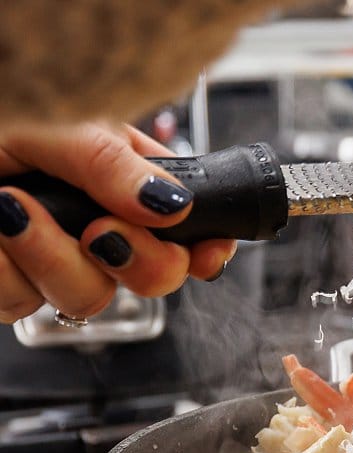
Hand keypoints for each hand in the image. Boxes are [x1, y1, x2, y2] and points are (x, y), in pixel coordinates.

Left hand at [0, 122, 237, 323]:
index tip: (207, 252)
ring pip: (88, 299)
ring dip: (52, 259)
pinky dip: (3, 269)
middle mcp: (93, 224)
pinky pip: (23, 304)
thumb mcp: (56, 123)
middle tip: (102, 231)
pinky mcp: (7, 284)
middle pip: (153, 278)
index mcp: (121, 181)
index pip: (187, 227)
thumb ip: (115, 164)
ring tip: (12, 208)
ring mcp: (50, 258)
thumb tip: (173, 204)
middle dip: (137, 262)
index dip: (204, 248)